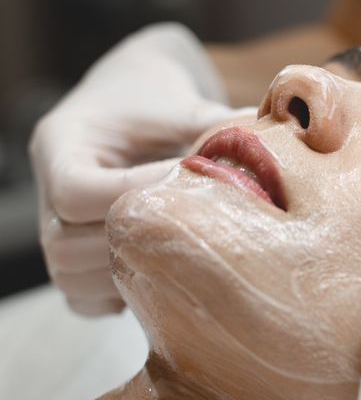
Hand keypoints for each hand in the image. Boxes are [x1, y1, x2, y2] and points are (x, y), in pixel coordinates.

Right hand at [30, 23, 237, 314]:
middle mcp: (44, 190)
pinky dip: (124, 295)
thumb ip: (214, 125)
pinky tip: (169, 274)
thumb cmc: (157, 100)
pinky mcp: (73, 262)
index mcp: (59, 144)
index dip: (135, 200)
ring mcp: (52, 230)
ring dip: (133, 274)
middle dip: (138, 245)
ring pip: (73, 278)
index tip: (193, 192)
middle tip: (201, 235)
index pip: (76, 192)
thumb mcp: (181, 103)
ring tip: (189, 256)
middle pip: (68, 246)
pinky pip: (85, 299)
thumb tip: (275, 139)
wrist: (133, 104)